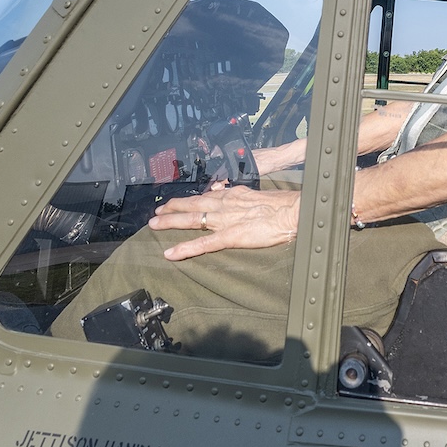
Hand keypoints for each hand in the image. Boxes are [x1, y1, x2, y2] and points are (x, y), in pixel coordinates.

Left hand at [148, 181, 299, 260]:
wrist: (292, 211)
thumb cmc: (282, 205)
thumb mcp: (258, 194)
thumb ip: (242, 196)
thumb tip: (231, 193)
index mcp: (233, 195)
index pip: (206, 196)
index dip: (190, 200)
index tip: (177, 202)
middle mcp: (225, 204)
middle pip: (192, 204)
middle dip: (172, 208)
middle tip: (156, 213)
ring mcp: (225, 220)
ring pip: (192, 220)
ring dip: (171, 223)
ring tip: (154, 226)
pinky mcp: (231, 236)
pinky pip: (203, 243)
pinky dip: (185, 248)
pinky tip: (171, 253)